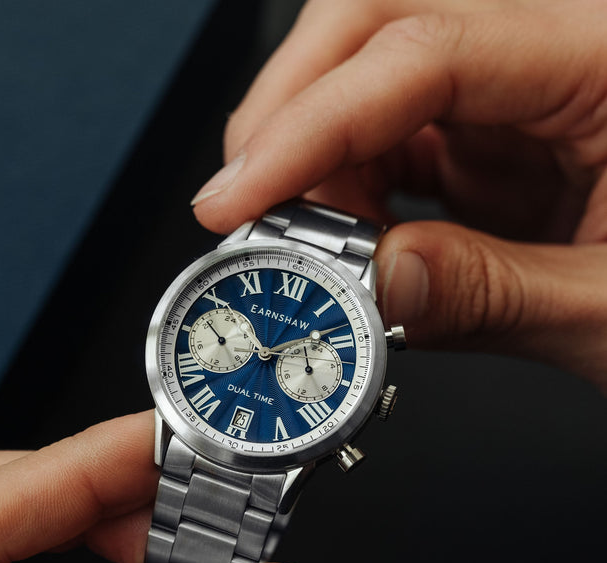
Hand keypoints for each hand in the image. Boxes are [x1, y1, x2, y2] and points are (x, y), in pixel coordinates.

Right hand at [191, 0, 606, 393]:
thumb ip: (491, 296)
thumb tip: (377, 285)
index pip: (422, 54)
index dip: (308, 126)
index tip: (236, 194)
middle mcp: (564, 51)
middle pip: (382, 18)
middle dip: (295, 108)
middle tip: (249, 195)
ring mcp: (526, 90)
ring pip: (375, 75)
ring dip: (318, 154)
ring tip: (311, 235)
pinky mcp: (499, 137)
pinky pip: (396, 135)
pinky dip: (350, 184)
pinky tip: (351, 233)